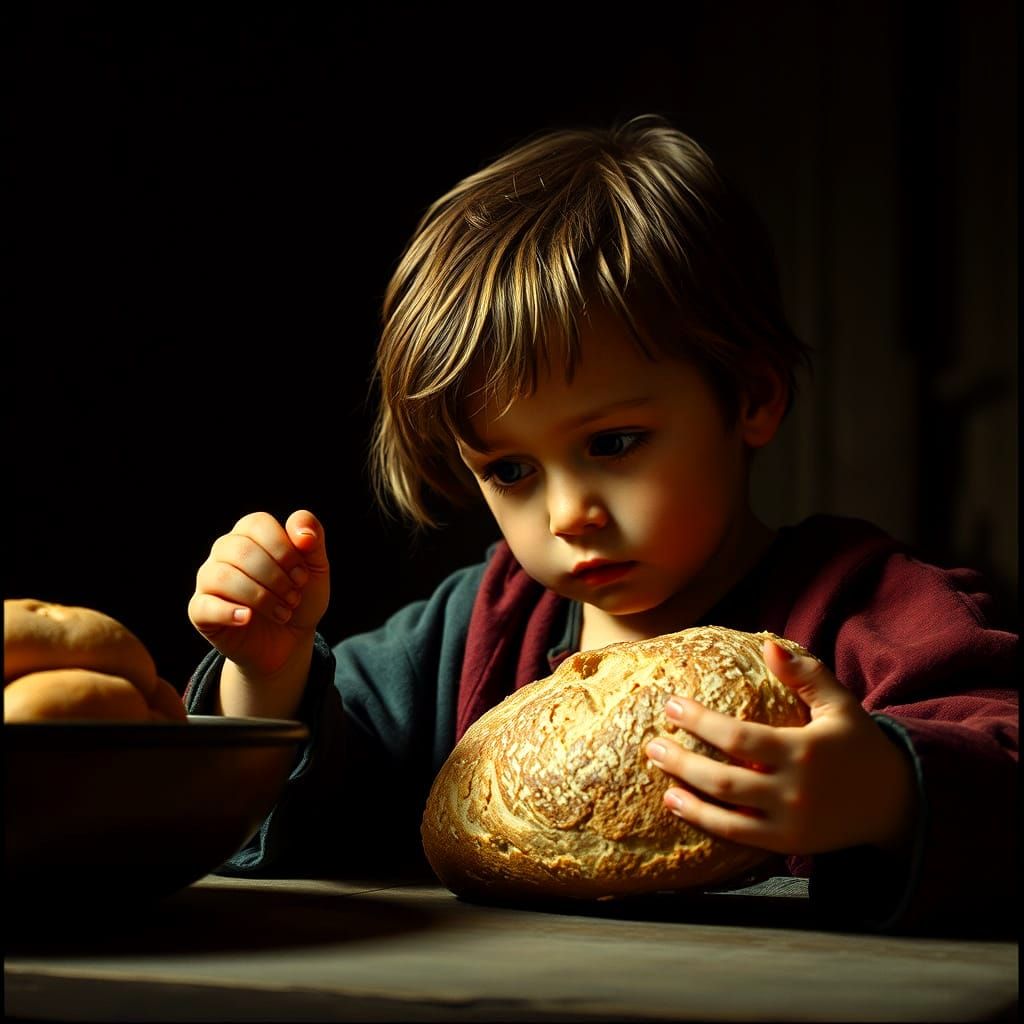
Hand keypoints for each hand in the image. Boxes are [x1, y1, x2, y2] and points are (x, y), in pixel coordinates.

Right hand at [188, 509, 329, 680]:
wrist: (290, 639)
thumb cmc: (300, 596)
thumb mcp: (317, 567)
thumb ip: (313, 538)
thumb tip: (303, 535)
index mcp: (249, 533)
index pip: (257, 523)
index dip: (284, 550)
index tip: (302, 577)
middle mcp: (224, 551)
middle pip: (240, 550)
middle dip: (275, 578)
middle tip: (294, 598)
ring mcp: (208, 580)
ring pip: (222, 576)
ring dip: (260, 597)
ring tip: (282, 613)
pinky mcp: (200, 610)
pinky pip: (204, 605)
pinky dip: (229, 612)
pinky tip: (248, 618)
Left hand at [644, 639, 916, 856]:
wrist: (893, 803)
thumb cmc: (859, 745)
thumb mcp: (840, 705)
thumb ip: (806, 674)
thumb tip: (768, 645)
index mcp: (805, 750)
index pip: (740, 737)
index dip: (701, 723)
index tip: (671, 706)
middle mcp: (795, 790)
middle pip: (726, 779)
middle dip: (683, 760)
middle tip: (651, 743)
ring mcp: (790, 822)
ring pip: (727, 811)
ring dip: (687, 792)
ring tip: (657, 769)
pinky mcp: (787, 843)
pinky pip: (738, 835)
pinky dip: (704, 821)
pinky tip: (677, 803)